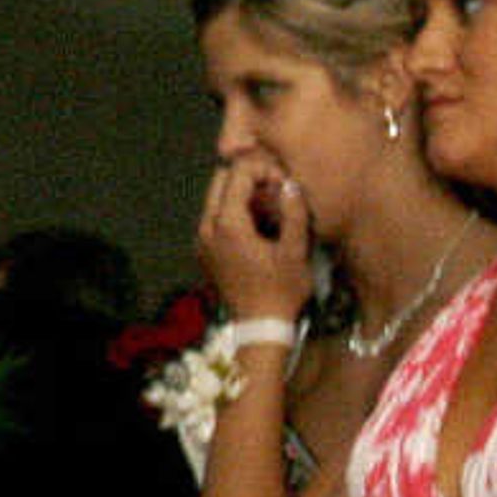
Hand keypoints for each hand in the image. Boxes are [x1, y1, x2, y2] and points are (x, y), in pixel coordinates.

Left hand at [196, 157, 315, 327]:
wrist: (259, 326)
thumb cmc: (281, 290)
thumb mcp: (295, 251)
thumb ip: (293, 212)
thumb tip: (289, 184)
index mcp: (227, 224)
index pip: (237, 174)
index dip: (263, 169)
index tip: (284, 184)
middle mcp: (206, 228)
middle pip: (220, 181)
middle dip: (249, 178)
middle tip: (277, 192)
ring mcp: (201, 241)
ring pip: (215, 199)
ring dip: (241, 195)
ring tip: (271, 209)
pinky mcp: (203, 252)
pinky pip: (214, 219)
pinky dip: (234, 212)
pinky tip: (259, 227)